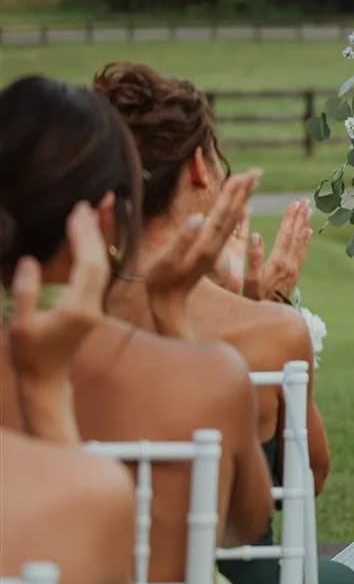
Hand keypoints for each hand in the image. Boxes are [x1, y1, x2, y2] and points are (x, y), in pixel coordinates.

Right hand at [8, 200, 111, 442]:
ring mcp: (96, 307)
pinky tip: (91, 238)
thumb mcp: (19, 325)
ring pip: (104, 266)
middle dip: (96, 231)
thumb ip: (24, 292)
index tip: (79, 212)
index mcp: (78, 308)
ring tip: (96, 212)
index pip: (88, 265)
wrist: (47, 380)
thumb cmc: (29, 354)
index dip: (85, 237)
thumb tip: (30, 260)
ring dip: (100, 239)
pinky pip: (99, 274)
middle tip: (91, 202)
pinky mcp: (93, 308)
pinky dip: (96, 253)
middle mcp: (94, 305)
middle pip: (101, 262)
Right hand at [141, 170, 259, 338]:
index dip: (233, 194)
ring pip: (234, 220)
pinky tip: (241, 207)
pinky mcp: (212, 252)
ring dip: (243, 199)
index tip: (244, 175)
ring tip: (253, 182)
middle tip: (257, 172)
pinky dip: (236, 215)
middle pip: (233, 214)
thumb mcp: (169, 261)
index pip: (224, 214)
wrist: (169, 305)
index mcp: (207, 244)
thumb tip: (199, 217)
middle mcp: (215, 245)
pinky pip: (229, 230)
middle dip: (244, 192)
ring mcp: (215, 249)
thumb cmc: (162, 282)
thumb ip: (184, 240)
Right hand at [244, 199, 310, 301]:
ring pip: (301, 242)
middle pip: (296, 236)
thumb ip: (253, 258)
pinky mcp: (294, 273)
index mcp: (278, 262)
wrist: (268, 316)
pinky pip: (302, 251)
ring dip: (304, 224)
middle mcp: (290, 264)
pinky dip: (305, 239)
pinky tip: (308, 231)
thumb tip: (256, 236)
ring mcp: (294, 268)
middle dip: (300, 217)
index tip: (294, 203)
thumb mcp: (249, 280)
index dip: (290, 218)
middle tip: (304, 200)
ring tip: (308, 210)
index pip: (286, 235)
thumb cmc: (253, 299)